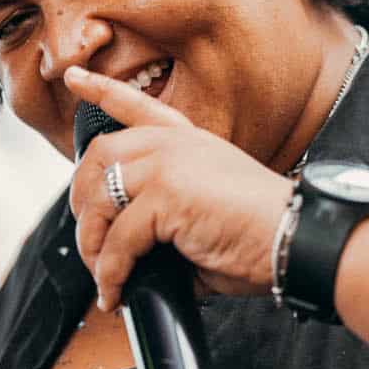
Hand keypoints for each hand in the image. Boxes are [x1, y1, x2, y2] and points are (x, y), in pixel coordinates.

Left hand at [65, 68, 290, 310]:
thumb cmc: (263, 236)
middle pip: (99, 156)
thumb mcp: (207, 214)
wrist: (295, 240)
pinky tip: (116, 290)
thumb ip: (167, 220)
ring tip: (105, 276)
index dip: (101, 90)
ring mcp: (168, 165)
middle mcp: (175, 145)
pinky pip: (117, 240)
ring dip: (92, 244)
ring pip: (99, 199)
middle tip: (90, 241)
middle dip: (82, 201)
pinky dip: (110, 272)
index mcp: (190, 141)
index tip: (73, 78)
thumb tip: (133, 258)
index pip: (137, 105)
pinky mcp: (166, 194)